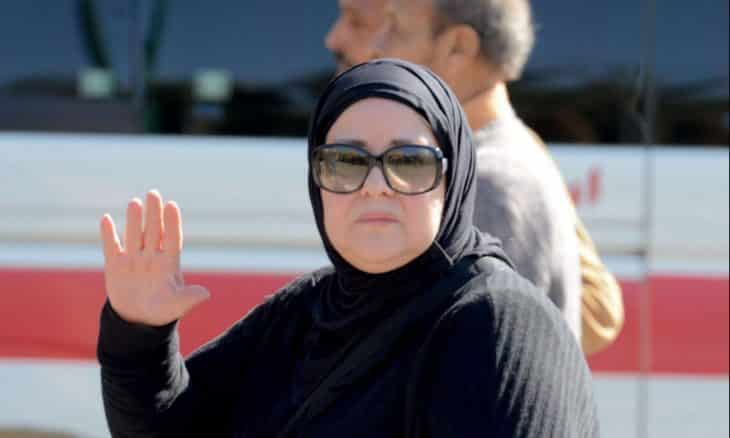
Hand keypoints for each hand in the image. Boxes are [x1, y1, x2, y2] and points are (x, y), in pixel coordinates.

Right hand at [99, 190, 209, 325]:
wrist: (139, 321)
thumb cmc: (163, 311)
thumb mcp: (177, 305)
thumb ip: (189, 298)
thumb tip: (206, 294)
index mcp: (169, 264)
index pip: (172, 238)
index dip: (172, 222)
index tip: (172, 205)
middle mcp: (152, 257)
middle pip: (154, 231)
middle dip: (154, 214)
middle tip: (154, 193)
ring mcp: (134, 260)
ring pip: (135, 235)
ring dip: (134, 219)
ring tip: (135, 202)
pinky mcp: (116, 266)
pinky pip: (112, 247)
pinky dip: (108, 234)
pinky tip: (106, 218)